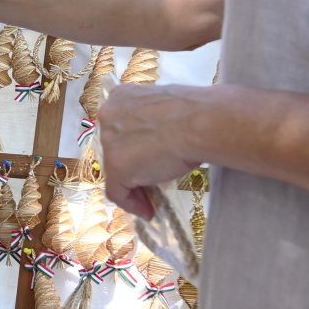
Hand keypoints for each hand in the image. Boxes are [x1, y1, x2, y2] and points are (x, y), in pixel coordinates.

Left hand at [97, 84, 202, 219]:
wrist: (201, 123)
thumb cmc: (195, 112)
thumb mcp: (167, 109)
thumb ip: (154, 121)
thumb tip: (161, 138)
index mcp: (121, 97)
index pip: (120, 128)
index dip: (132, 147)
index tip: (147, 160)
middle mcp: (108, 116)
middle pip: (114, 149)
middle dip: (131, 167)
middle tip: (150, 181)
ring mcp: (109, 143)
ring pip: (116, 172)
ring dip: (133, 187)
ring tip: (151, 201)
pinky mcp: (116, 167)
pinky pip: (118, 193)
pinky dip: (132, 204)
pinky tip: (148, 211)